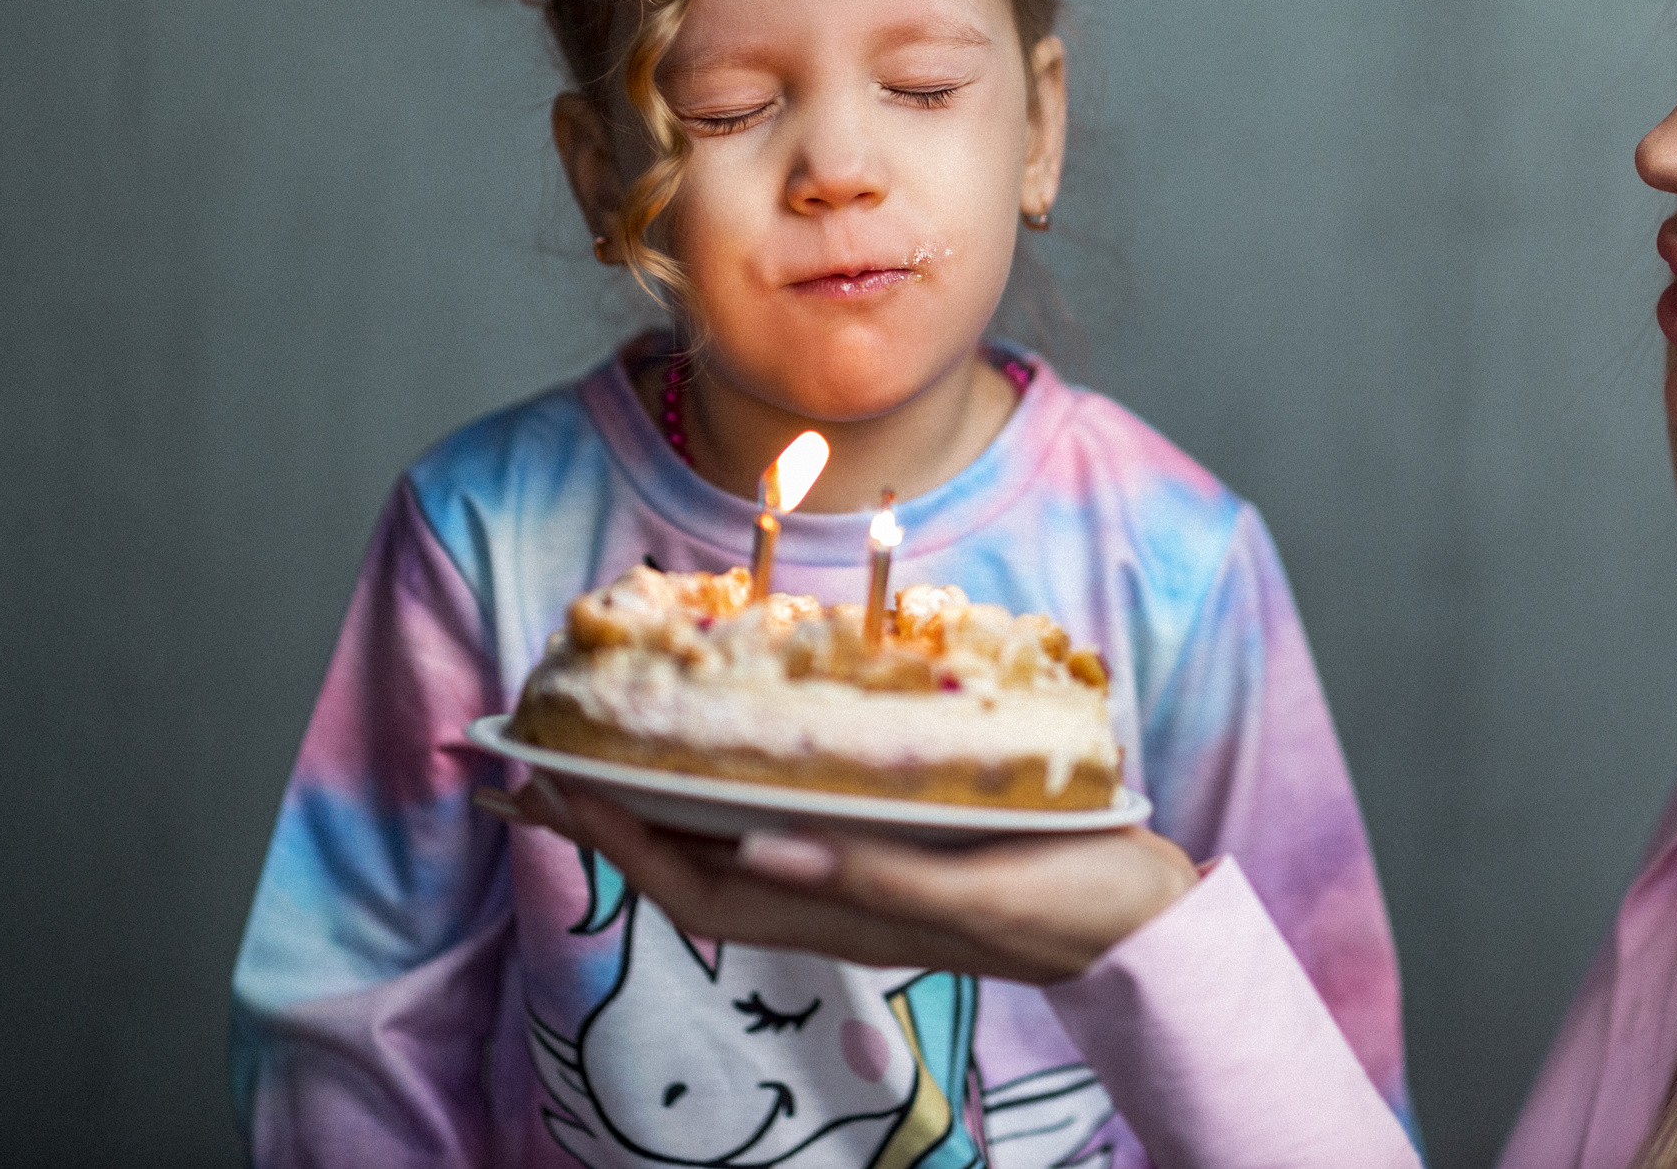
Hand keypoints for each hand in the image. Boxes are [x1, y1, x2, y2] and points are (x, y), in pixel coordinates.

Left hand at [478, 777, 1198, 984]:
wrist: (1143, 927)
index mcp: (839, 909)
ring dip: (653, 798)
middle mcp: (828, 897)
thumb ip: (870, 873)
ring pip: (723, 843)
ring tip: (599, 749)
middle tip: (532, 762)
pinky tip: (722, 753)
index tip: (550, 778)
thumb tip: (757, 846)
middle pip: (686, 861)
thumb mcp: (974, 887)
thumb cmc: (1068, 905)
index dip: (613, 829)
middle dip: (604, 813)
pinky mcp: (886, 852)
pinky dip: (725, 789)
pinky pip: (777, 825)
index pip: (691, 878)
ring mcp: (853, 877)